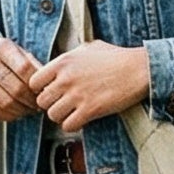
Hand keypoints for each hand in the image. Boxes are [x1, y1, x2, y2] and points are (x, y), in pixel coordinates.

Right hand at [0, 34, 44, 122]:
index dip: (37, 83)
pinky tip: (16, 112)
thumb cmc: (0, 52)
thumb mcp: (17, 50)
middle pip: (16, 89)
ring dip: (22, 110)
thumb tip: (49, 84)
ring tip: (30, 109)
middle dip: (32, 100)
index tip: (45, 90)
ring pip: (5, 103)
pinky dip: (8, 116)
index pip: (24, 69)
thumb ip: (33, 65)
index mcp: (2, 48)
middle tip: (40, 104)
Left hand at [31, 41, 151, 131]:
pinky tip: (81, 119)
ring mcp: (77, 95)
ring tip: (73, 112)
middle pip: (42, 101)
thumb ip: (71, 56)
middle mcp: (66, 79)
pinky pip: (68, 126)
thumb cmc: (118, 57)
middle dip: (52, 104)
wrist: (140, 69)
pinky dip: (73, 125)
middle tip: (63, 104)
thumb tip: (61, 64)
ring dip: (62, 116)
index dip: (41, 89)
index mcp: (63, 62)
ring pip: (53, 115)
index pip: (34, 82)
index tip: (51, 91)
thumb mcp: (90, 48)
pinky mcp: (90, 110)